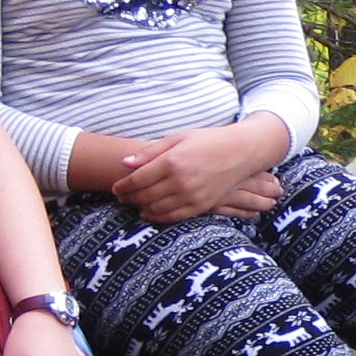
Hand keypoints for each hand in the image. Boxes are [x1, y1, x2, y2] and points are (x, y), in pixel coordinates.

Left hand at [110, 119, 291, 223]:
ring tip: (133, 204)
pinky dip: (157, 218)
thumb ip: (150, 152)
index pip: (137, 180)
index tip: (115, 188)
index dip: (122, 186)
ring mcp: (191, 196)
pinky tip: (149, 213)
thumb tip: (125, 164)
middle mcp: (180, 181)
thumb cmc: (208, 141)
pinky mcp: (201, 206)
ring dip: (140, 208)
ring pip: (156, 209)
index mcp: (172, 161)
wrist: (241, 152)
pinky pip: (173, 217)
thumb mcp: (177, 138)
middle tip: (121, 198)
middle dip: (128, 198)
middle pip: (144, 196)